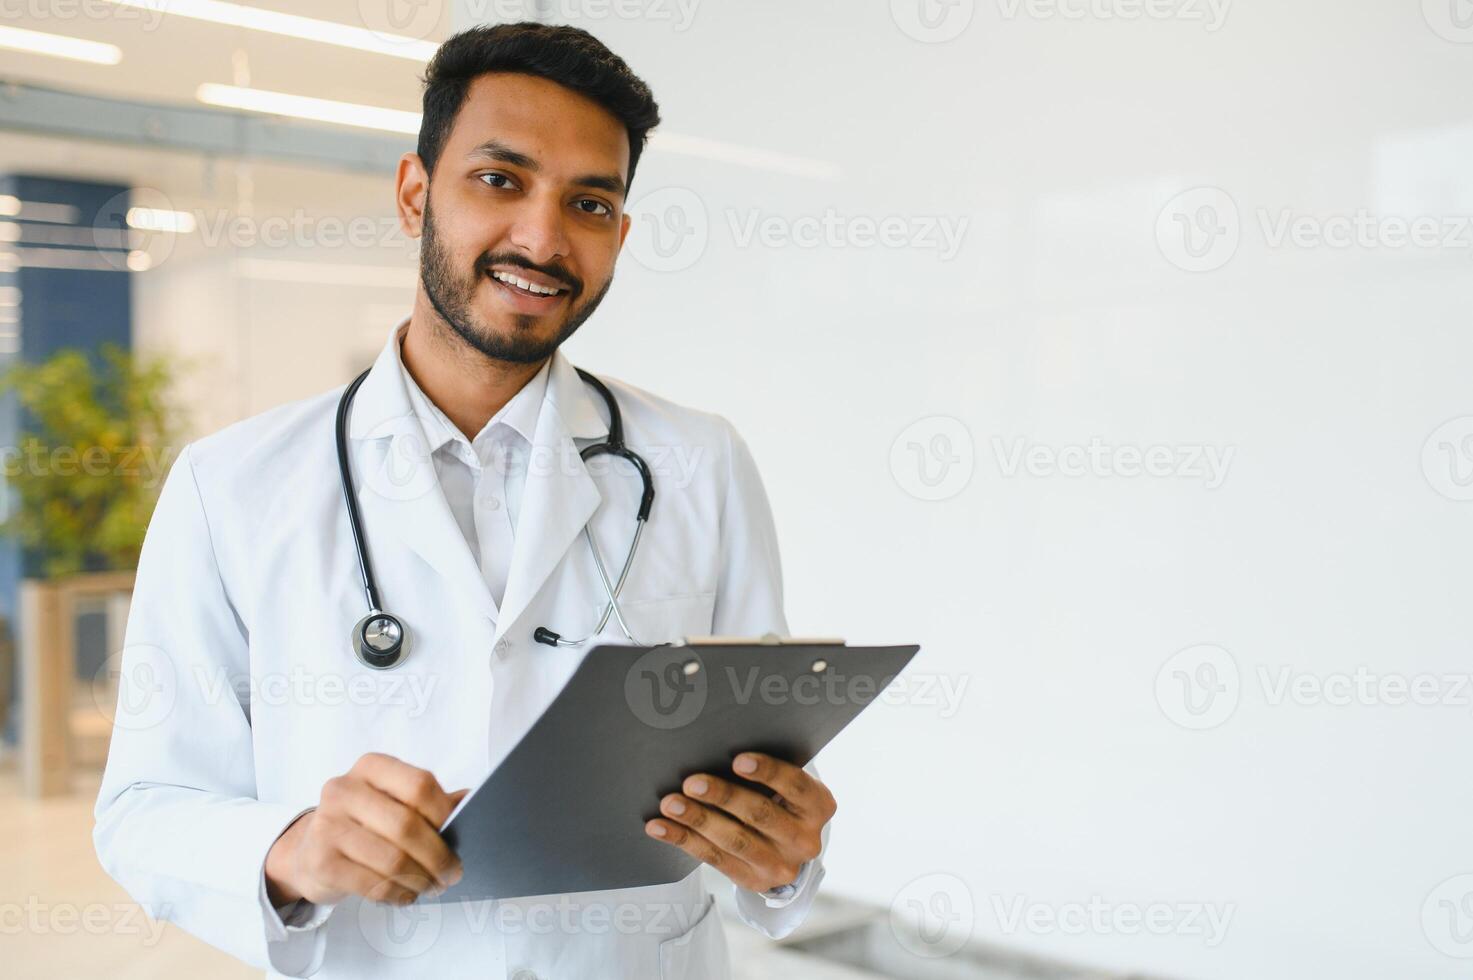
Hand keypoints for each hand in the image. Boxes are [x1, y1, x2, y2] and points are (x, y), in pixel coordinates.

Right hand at [265, 752, 467, 906]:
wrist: (309, 851)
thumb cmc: (365, 823)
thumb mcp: (394, 801)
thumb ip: (431, 799)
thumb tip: (475, 800)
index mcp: (371, 767)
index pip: (419, 784)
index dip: (445, 814)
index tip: (459, 835)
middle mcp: (344, 789)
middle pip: (407, 826)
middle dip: (438, 857)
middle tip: (453, 874)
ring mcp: (327, 825)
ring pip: (392, 860)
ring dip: (421, 880)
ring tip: (432, 887)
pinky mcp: (320, 861)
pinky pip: (372, 884)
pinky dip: (398, 894)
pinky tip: (406, 895)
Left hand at [643, 752, 835, 892]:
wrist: (788, 849)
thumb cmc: (779, 799)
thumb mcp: (786, 785)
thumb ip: (766, 772)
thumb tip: (714, 745)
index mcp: (819, 805)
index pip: (795, 785)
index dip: (768, 772)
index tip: (737, 761)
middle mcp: (805, 839)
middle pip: (760, 814)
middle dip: (723, 796)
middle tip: (691, 782)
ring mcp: (781, 866)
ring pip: (734, 840)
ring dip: (697, 820)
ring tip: (670, 803)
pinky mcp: (754, 882)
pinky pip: (714, 859)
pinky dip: (683, 840)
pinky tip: (660, 826)